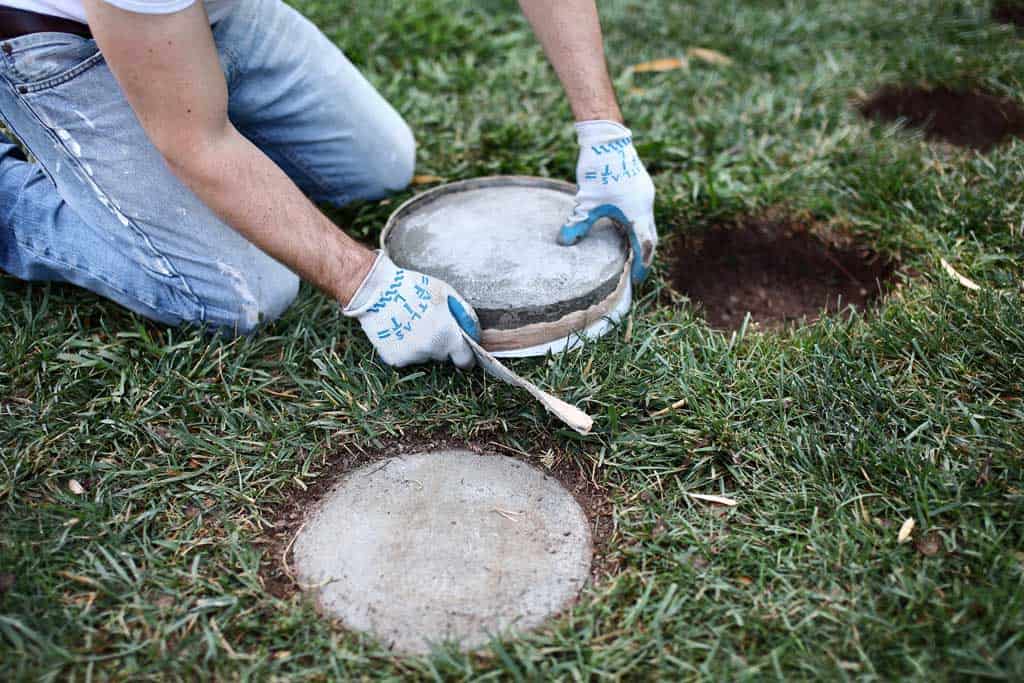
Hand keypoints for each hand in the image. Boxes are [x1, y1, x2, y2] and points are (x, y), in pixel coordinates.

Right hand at [343, 252, 480, 368]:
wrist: (376, 291)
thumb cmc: (413, 288)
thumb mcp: (446, 293)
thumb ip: (464, 314)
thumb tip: (473, 333)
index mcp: (448, 336)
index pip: (465, 360)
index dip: (465, 356)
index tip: (462, 352)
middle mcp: (431, 350)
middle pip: (443, 356)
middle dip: (441, 344)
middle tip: (428, 324)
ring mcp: (412, 357)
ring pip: (424, 356)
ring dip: (421, 345)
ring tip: (410, 323)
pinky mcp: (394, 360)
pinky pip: (406, 357)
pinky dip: (404, 348)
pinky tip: (398, 330)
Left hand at [558, 120, 656, 284]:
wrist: (606, 137)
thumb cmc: (597, 169)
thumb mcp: (585, 201)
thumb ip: (577, 224)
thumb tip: (565, 243)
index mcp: (637, 212)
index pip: (645, 246)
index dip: (641, 265)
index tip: (635, 280)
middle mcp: (646, 204)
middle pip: (650, 237)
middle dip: (643, 256)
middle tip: (635, 272)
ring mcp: (645, 193)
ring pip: (646, 223)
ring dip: (639, 240)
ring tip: (629, 254)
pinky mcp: (640, 185)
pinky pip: (642, 211)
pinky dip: (636, 225)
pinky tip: (622, 228)